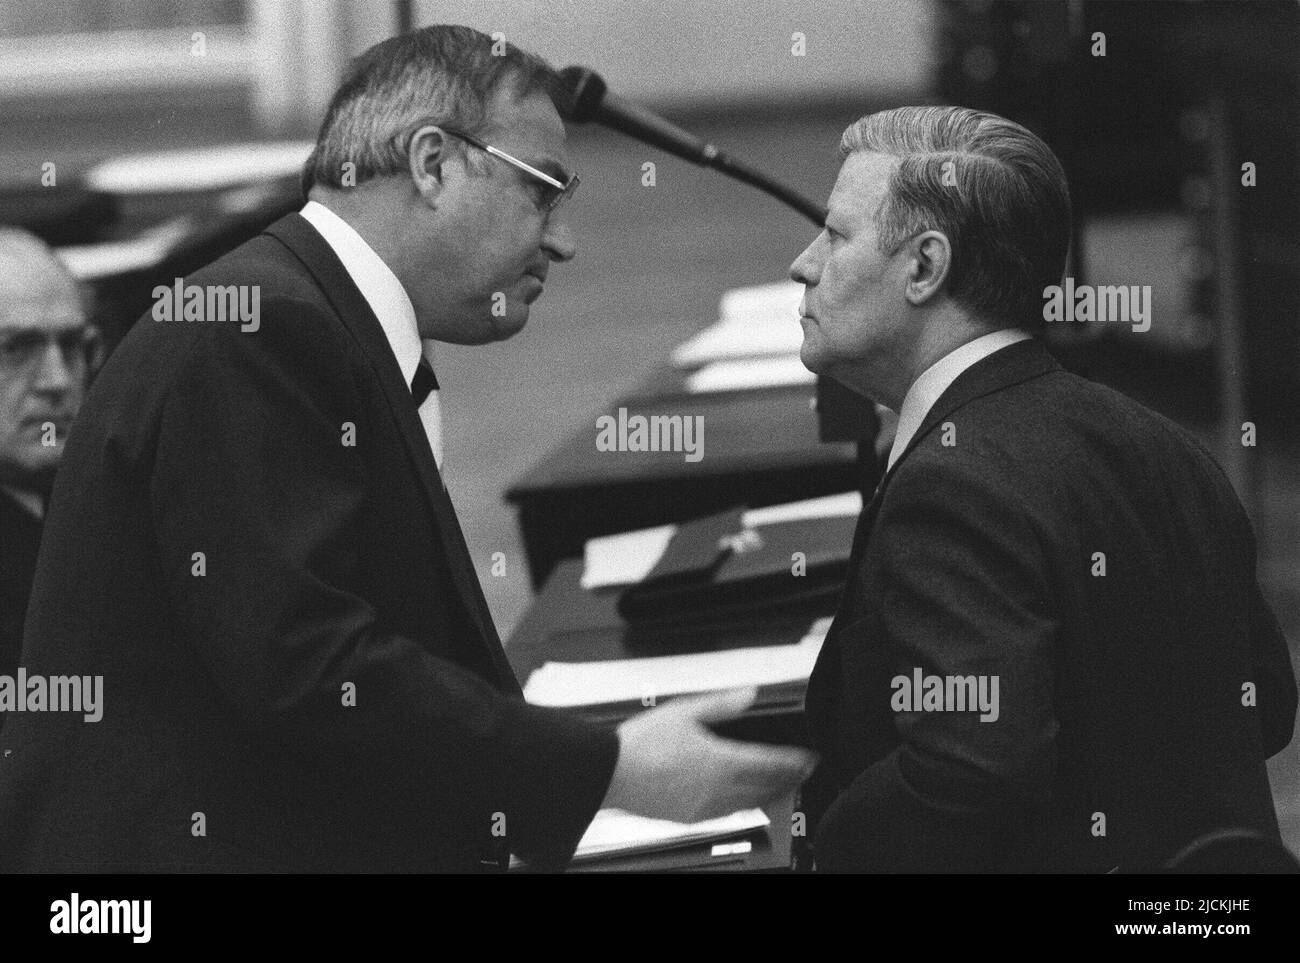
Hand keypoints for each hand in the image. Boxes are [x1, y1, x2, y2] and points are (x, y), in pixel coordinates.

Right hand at [599, 686, 817, 822]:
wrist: (610, 773)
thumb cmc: (640, 743)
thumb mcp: (684, 710)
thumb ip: (721, 704)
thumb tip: (749, 694)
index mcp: (719, 761)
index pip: (769, 763)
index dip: (794, 761)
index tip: (809, 759)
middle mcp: (716, 789)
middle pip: (765, 788)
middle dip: (788, 780)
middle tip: (803, 773)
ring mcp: (703, 807)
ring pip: (748, 804)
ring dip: (769, 794)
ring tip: (780, 786)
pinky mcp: (689, 817)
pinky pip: (727, 814)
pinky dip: (743, 805)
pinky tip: (742, 799)